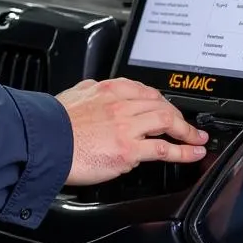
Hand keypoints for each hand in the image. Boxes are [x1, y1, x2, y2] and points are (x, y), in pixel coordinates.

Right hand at [55, 77, 208, 185]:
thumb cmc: (53, 124)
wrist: (45, 142)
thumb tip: (93, 89)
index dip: (160, 101)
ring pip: (167, 121)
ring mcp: (127, 126)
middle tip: (188, 126)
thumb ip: (88, 91)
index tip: (166, 107)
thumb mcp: (74, 94)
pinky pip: (164, 148)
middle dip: (178, 115)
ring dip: (186, 131)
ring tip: (196, 139)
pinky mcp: (129, 149)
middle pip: (161, 104)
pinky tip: (193, 153)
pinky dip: (184, 150)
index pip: (144, 90)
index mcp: (109, 89)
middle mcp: (122, 104)